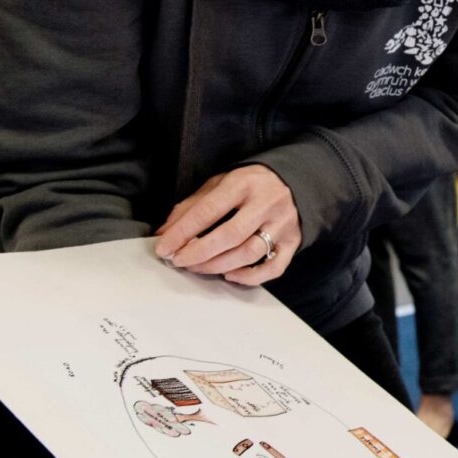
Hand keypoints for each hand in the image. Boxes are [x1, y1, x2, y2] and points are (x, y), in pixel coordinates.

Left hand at [154, 166, 299, 285]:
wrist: (294, 180)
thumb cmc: (249, 184)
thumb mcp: (219, 184)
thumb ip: (192, 206)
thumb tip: (165, 233)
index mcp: (243, 184)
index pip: (208, 211)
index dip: (183, 232)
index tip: (164, 247)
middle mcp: (266, 204)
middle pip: (230, 236)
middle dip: (199, 252)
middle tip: (179, 261)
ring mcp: (282, 224)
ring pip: (249, 253)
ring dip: (218, 266)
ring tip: (198, 268)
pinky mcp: (293, 242)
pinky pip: (273, 267)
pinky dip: (250, 277)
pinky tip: (230, 275)